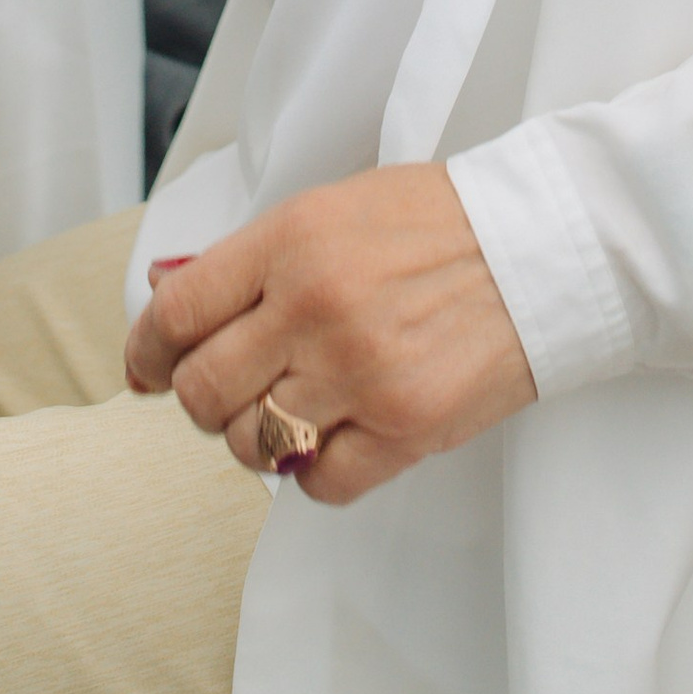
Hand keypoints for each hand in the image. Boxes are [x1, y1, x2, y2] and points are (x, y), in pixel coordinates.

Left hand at [123, 164, 536, 503]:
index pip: (177, 312)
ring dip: (258, 439)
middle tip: (229, 393)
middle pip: (202, 390)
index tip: (146, 369)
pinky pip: (318, 485)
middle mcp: (316, 306)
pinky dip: (313, 473)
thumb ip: (254, 259)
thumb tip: (170, 300)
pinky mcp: (406, 427)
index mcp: (292, 239)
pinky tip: (336, 438)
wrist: (547, 244)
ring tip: (292, 413)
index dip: (146, 350)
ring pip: (252, 445)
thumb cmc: (440, 223)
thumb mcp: (334, 208)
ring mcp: (361, 372)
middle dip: (203, 400)